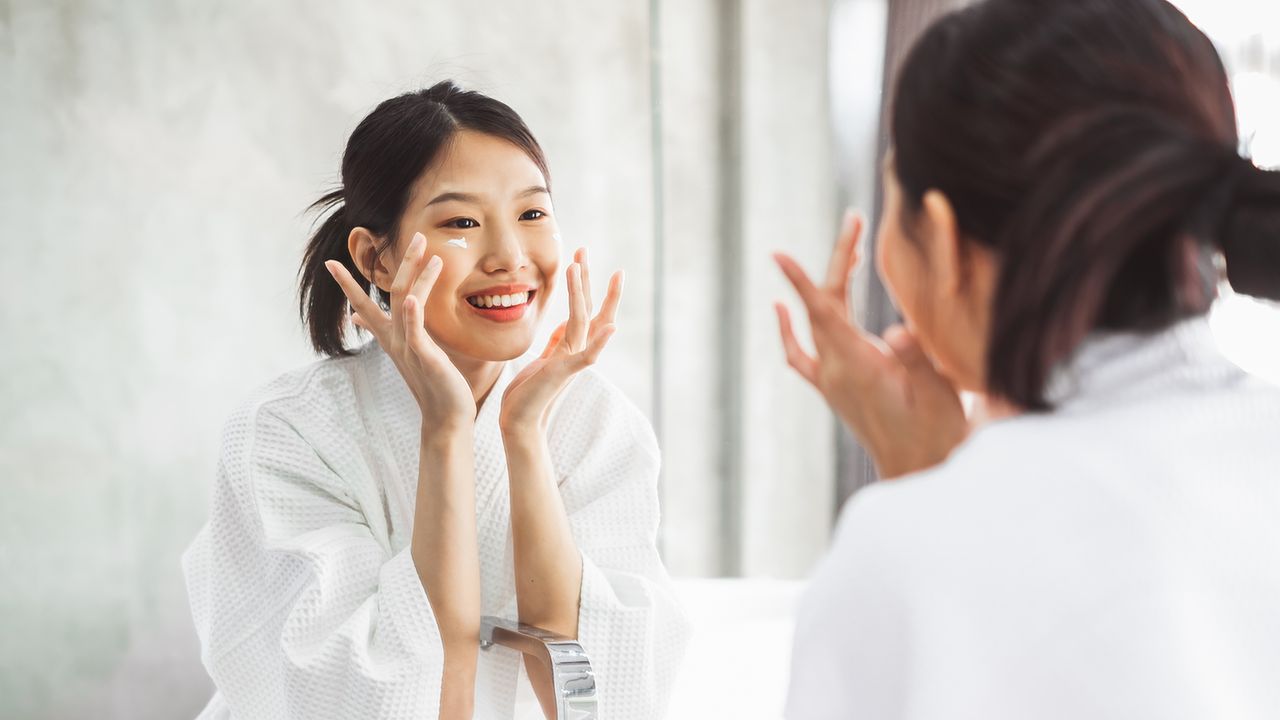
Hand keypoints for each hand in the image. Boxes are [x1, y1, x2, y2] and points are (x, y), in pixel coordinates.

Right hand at [325, 232, 474, 431]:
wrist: (445, 416)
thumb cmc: (431, 383)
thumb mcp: (405, 353)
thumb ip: (383, 333)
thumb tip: (358, 317)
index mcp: (391, 337)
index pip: (365, 305)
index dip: (348, 285)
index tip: (330, 264)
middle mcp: (396, 339)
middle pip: (391, 294)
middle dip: (401, 263)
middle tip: (414, 235)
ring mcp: (408, 347)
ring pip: (406, 304)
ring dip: (415, 276)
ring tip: (427, 251)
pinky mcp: (425, 358)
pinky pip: (415, 333)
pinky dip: (413, 315)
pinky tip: (414, 298)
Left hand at [500, 248, 621, 437]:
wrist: (520, 420)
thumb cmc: (530, 392)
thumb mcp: (543, 359)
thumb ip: (557, 343)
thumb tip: (564, 326)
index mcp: (570, 344)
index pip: (584, 307)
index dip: (584, 282)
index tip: (580, 256)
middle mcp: (576, 349)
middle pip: (588, 307)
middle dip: (587, 278)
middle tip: (584, 249)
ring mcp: (573, 360)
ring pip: (582, 320)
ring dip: (581, 292)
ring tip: (577, 265)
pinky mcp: (565, 374)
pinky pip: (588, 356)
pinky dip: (600, 342)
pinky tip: (612, 327)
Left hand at [773, 212, 967, 478]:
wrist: (918, 471)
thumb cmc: (935, 431)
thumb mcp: (937, 390)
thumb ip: (914, 356)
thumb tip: (897, 331)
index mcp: (858, 365)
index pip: (823, 312)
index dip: (801, 281)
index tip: (779, 254)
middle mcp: (835, 370)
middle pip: (822, 305)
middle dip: (838, 260)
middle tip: (855, 220)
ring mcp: (830, 379)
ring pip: (816, 323)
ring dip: (826, 286)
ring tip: (850, 253)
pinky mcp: (833, 388)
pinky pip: (801, 354)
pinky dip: (790, 330)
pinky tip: (781, 310)